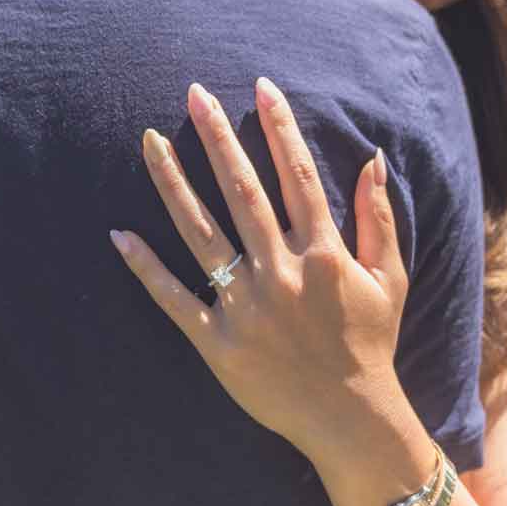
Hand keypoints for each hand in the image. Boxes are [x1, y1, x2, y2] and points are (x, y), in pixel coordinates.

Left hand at [112, 78, 417, 466]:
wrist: (350, 419)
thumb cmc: (369, 344)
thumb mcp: (387, 278)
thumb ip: (378, 217)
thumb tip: (374, 158)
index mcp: (323, 253)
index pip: (296, 175)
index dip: (279, 127)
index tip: (261, 86)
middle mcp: (281, 271)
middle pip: (242, 190)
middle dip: (217, 137)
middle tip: (193, 93)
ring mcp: (246, 305)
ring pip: (200, 232)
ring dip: (173, 184)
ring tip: (147, 141)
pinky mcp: (218, 341)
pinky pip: (175, 298)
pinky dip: (145, 268)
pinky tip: (119, 233)